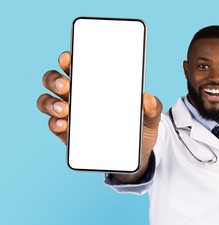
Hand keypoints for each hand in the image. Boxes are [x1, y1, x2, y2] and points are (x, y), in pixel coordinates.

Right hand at [37, 51, 162, 180]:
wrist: (137, 154)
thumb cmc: (139, 127)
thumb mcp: (150, 117)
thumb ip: (152, 108)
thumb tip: (148, 98)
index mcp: (96, 84)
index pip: (77, 65)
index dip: (68, 59)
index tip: (68, 58)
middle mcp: (78, 95)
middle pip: (55, 80)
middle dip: (55, 79)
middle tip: (66, 86)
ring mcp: (71, 114)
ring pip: (48, 101)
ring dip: (50, 102)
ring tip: (64, 109)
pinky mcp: (68, 134)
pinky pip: (54, 125)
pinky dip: (54, 123)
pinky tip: (63, 125)